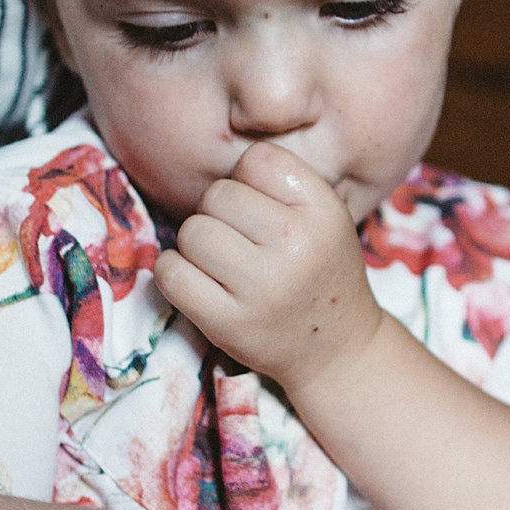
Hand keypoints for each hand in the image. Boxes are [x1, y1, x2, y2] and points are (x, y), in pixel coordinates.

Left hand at [154, 142, 385, 393]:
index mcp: (323, 211)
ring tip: (223, 263)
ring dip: (197, 244)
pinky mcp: (228, 323)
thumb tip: (215, 163)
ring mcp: (261, 287)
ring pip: (191, 231)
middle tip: (240, 241)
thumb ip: (281, 182)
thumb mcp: (326, 217)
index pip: (256, 160)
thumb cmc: (321, 272)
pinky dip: (174, 271)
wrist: (337, 349)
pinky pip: (171, 273)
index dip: (248, 180)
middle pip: (217, 195)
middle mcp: (296, 245)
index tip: (260, 208)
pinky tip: (197, 279)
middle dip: (219, 213)